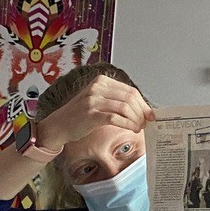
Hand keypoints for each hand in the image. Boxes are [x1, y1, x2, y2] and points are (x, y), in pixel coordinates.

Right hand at [36, 75, 153, 150]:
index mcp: (101, 81)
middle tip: (146, 123)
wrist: (59, 124)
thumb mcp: (98, 100)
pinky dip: (128, 125)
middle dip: (142, 112)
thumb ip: (117, 101)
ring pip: (125, 108)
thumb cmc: (81, 115)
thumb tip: (143, 110)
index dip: (143, 104)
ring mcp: (93, 100)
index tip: (150, 115)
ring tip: (138, 127)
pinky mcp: (91, 114)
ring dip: (136, 120)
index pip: (130, 90)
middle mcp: (97, 88)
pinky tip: (132, 129)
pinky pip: (116, 118)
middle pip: (130, 98)